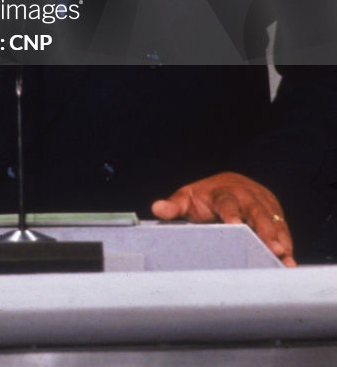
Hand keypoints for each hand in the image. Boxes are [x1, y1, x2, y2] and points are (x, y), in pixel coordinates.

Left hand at [151, 171, 295, 266]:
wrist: (227, 184)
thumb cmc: (204, 198)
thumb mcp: (187, 198)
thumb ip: (174, 206)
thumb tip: (156, 208)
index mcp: (222, 191)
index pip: (226, 201)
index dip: (231, 213)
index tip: (235, 224)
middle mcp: (245, 195)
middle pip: (256, 210)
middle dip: (265, 228)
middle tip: (272, 247)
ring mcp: (262, 203)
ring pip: (273, 219)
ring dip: (280, 238)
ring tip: (285, 258)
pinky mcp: (274, 213)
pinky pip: (282, 228)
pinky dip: (286, 243)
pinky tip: (289, 262)